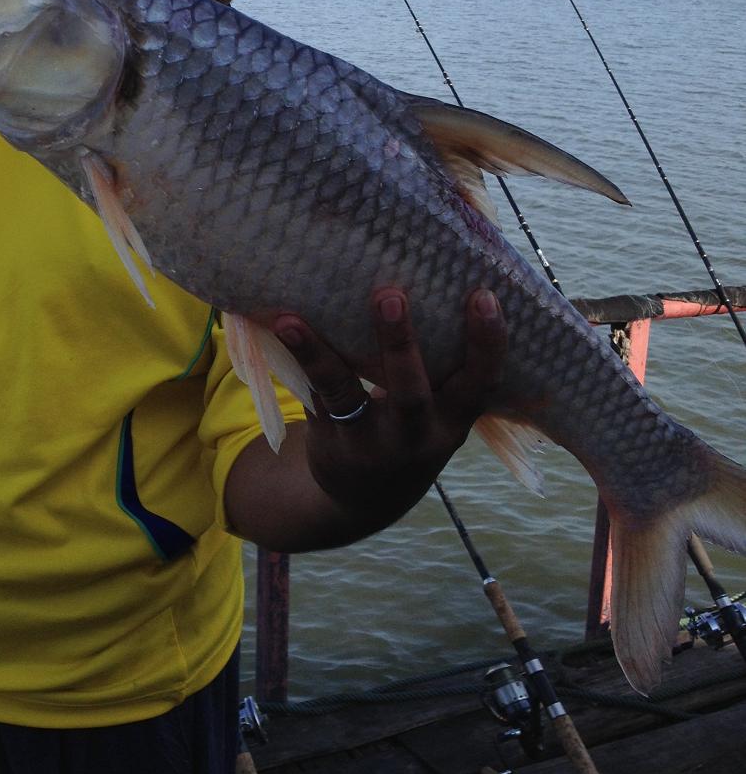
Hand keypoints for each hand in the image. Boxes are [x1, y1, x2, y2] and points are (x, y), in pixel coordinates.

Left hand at [271, 286, 506, 539]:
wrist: (366, 500)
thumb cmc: (413, 429)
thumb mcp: (440, 412)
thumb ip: (442, 365)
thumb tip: (438, 273)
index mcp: (454, 421)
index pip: (481, 383)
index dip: (488, 342)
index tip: (484, 296)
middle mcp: (416, 436)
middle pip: (411, 392)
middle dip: (400, 343)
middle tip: (390, 295)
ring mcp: (371, 442)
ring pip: (346, 395)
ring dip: (321, 355)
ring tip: (293, 320)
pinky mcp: (333, 439)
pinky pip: (315, 397)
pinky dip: (301, 361)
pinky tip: (285, 326)